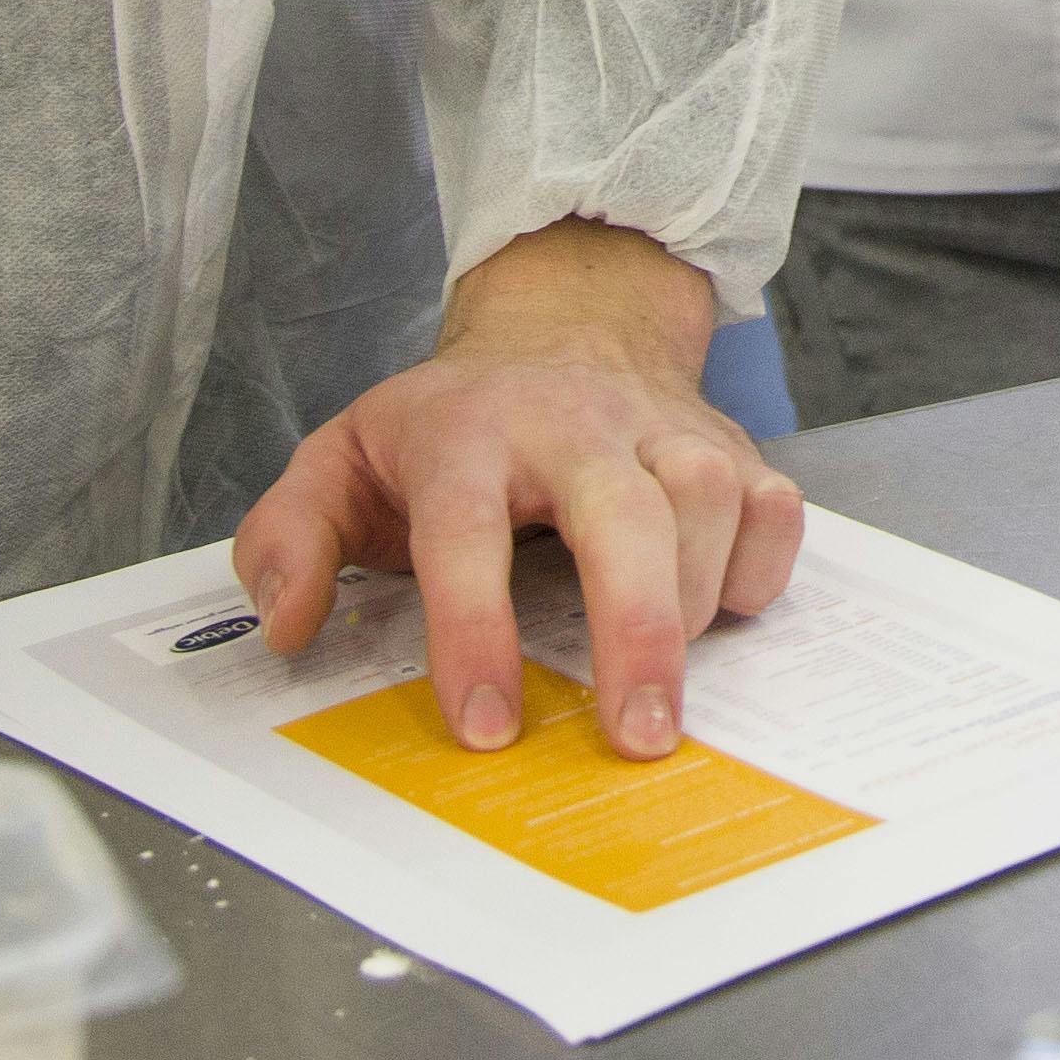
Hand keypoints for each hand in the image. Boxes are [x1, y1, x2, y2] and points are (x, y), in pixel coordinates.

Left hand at [228, 220, 803, 761]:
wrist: (563, 323)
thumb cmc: (451, 424)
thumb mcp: (341, 461)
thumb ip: (290, 539)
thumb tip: (288, 624)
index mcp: (467, 432)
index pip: (468, 529)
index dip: (476, 630)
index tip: (488, 726)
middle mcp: (572, 423)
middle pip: (624, 512)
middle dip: (636, 628)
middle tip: (637, 736)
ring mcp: (660, 430)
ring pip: (707, 496)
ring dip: (694, 599)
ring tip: (663, 690)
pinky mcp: (728, 445)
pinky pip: (772, 504)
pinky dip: (760, 567)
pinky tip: (720, 612)